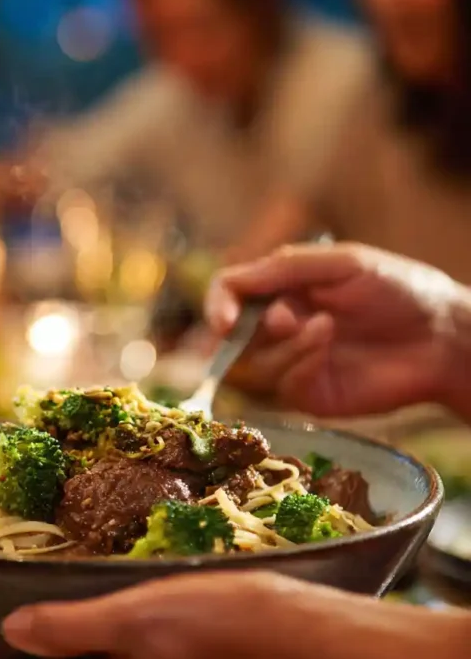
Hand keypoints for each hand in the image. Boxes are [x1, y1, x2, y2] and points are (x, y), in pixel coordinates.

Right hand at [205, 243, 464, 418]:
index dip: (216, 307)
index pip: (228, 296)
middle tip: (284, 318)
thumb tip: (230, 287)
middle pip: (229, 338)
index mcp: (281, 290)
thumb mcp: (341, 263)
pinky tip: (329, 346)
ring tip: (326, 327)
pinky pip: (282, 385)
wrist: (442, 336)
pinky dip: (300, 362)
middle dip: (247, 332)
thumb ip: (284, 269)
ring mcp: (291, 364)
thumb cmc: (398, 289)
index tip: (224, 320)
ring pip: (253, 366)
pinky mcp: (308, 395)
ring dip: (285, 344)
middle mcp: (278, 328)